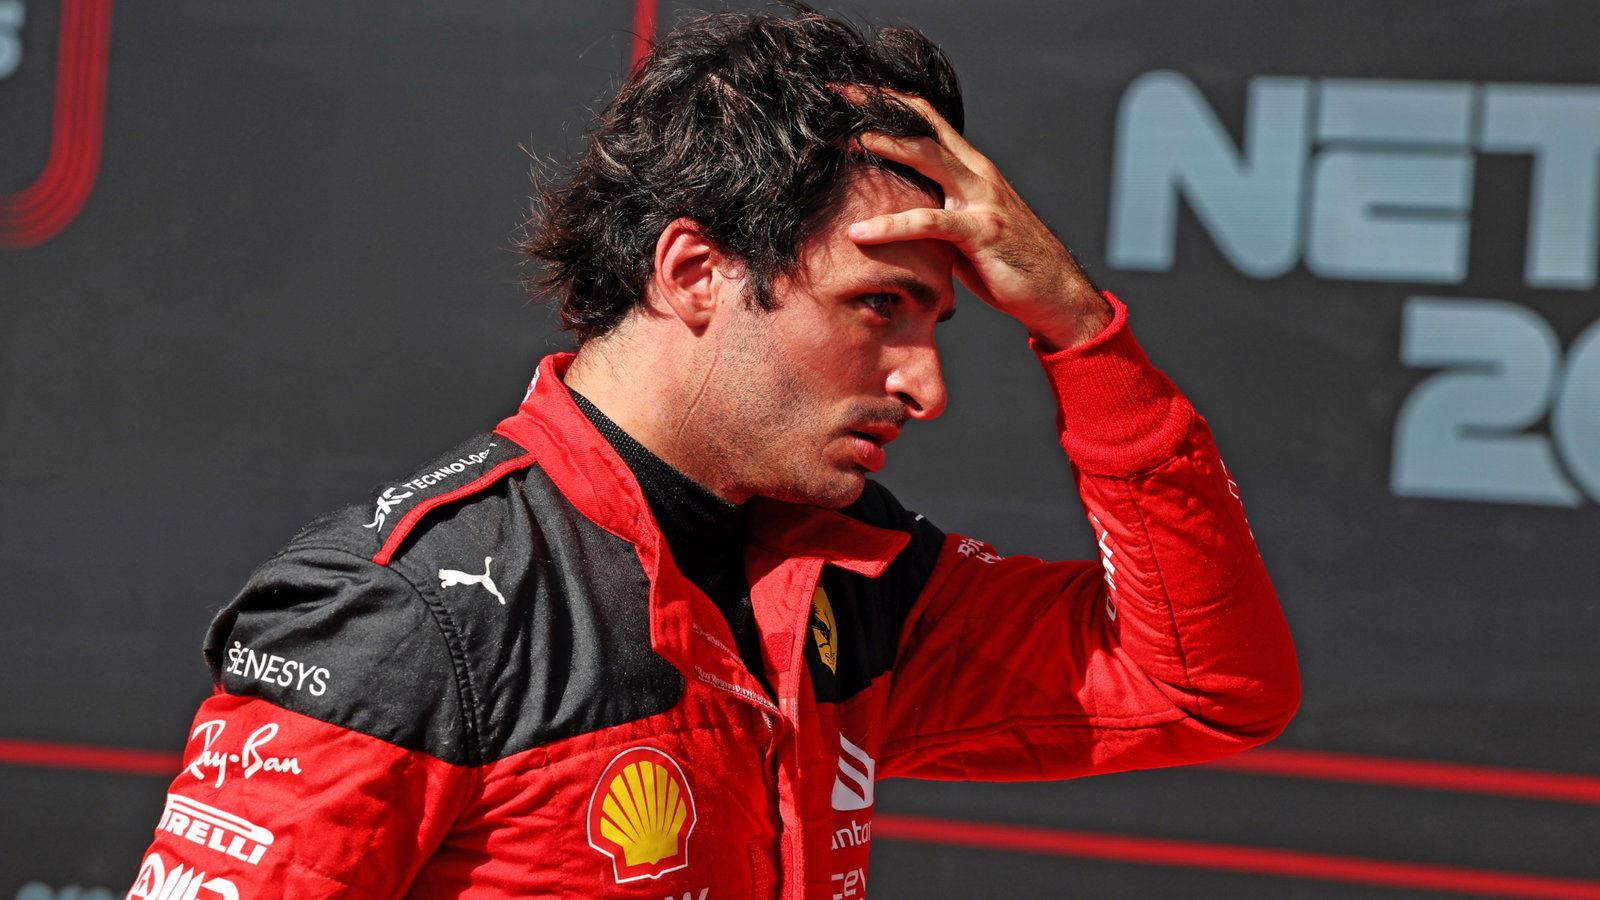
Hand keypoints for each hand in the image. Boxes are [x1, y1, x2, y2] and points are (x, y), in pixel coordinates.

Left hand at [842, 89, 1111, 350]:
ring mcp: (981, 198)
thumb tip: (890, 210)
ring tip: (840, 143)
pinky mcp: (981, 230)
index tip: (849, 97)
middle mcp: (976, 172)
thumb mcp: (962, 228)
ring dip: (882, 145)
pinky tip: (859, 232)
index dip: (889, 103)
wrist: (1055, 292)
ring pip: (926, 156)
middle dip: (877, 108)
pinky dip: (890, 225)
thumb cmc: (1004, 264)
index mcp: (970, 167)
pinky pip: (929, 222)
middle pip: (922, 124)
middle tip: (835, 97)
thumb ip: (933, 210)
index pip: (926, 120)